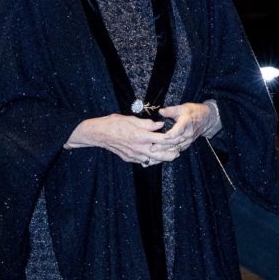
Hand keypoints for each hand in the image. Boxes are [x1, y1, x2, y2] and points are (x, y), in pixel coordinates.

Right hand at [64, 113, 180, 165]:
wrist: (98, 134)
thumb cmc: (114, 123)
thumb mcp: (131, 118)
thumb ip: (147, 123)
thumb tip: (160, 124)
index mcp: (140, 135)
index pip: (162, 139)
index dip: (173, 139)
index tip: (179, 137)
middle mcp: (138, 147)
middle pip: (161, 154)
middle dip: (171, 154)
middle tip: (178, 151)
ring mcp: (134, 155)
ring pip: (153, 160)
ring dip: (162, 158)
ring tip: (170, 155)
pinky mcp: (129, 158)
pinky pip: (143, 161)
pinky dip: (151, 159)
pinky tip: (155, 156)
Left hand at [156, 102, 216, 151]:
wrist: (206, 119)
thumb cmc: (193, 112)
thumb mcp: (182, 108)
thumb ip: (171, 110)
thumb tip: (161, 111)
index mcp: (186, 123)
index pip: (179, 130)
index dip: (171, 134)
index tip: (164, 137)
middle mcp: (188, 133)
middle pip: (175, 141)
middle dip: (163, 146)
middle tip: (152, 148)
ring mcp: (188, 140)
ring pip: (176, 147)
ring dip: (165, 151)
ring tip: (154, 154)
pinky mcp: (187, 144)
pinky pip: (178, 149)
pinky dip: (170, 153)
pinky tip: (161, 156)